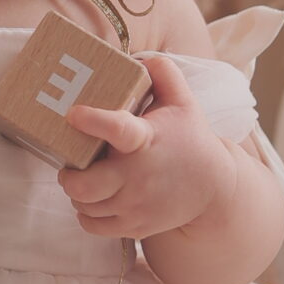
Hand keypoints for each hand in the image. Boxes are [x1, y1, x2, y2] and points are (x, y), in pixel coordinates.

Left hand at [59, 52, 237, 241]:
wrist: (215, 190)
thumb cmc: (191, 139)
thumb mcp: (183, 102)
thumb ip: (163, 73)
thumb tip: (139, 57)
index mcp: (147, 140)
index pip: (119, 130)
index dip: (94, 121)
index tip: (74, 113)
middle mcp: (138, 177)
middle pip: (88, 185)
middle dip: (68, 175)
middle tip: (69, 163)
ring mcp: (137, 205)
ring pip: (86, 205)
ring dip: (76, 193)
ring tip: (83, 178)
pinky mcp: (136, 226)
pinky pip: (94, 226)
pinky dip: (85, 215)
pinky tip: (92, 200)